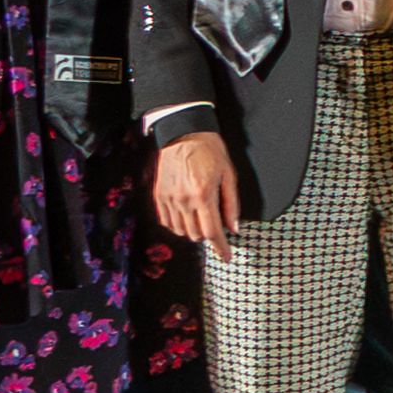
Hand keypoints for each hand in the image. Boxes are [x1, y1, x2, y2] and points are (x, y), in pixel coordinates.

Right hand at [149, 132, 245, 250]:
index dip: (221, 247)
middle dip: (209, 236)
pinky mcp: (159, 196)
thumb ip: (231, 204)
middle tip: (216, 227)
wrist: (183, 135)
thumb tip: (234, 228)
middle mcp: (183, 200)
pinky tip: (187, 216)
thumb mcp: (229, 175)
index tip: (227, 257)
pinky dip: (178, 225)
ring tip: (202, 219)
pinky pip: (167, 222)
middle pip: (196, 235)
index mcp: (204, 195)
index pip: (212, 231)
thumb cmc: (210, 152)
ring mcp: (168, 199)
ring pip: (181, 231)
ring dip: (194, 231)